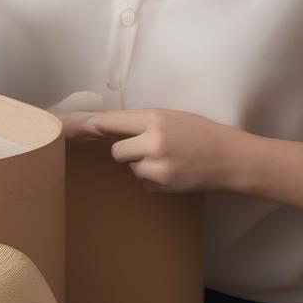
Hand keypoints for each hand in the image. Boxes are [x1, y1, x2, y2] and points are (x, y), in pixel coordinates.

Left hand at [65, 107, 240, 193]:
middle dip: (126, 150)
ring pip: (130, 167)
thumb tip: (107, 127)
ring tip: (168, 159)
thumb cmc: (202, 133)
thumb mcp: (172, 117)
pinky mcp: (163, 186)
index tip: (70, 131)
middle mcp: (153, 141)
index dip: (91, 127)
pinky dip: (152, 178)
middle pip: (116, 151)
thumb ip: (142, 122)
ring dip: (141, 164)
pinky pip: (143, 182)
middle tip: (147, 147)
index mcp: (155, 118)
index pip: (112, 122)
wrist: (232, 159)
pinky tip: (173, 171)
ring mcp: (158, 167)